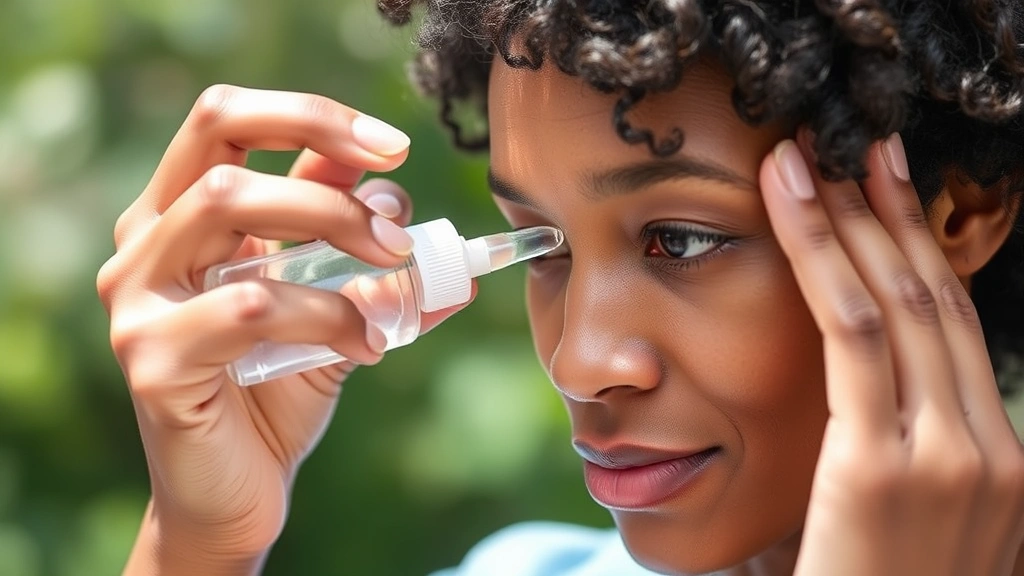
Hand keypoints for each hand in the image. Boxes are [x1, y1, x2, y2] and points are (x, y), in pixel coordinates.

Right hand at [97, 85, 470, 573]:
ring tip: (390, 281)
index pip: (228, 119)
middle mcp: (146, 243)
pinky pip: (249, 306)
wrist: (238, 491)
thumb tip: (407, 199)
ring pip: (227, 206)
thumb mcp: (325, 301)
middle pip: (222, 144)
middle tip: (398, 230)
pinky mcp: (150, 358)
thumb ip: (351, 248)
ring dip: (333, 230)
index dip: (312, 116)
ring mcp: (138, 299)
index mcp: (181, 215)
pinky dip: (327, 315)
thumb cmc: (277, 390)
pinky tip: (366, 348)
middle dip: (327, 166)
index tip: (392, 147)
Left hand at [758, 131, 1023, 575]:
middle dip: (891, 217)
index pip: (958, 335)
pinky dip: (824, 257)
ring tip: (808, 164)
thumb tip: (875, 407)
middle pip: (937, 305)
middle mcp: (993, 451)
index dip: (923, 255)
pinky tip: (795, 207)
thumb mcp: (915, 534)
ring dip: (851, 220)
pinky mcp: (887, 466)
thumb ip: (911, 466)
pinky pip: (854, 334)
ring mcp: (951, 457)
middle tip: (855, 151)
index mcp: (1004, 464)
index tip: (888, 195)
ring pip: (899, 303)